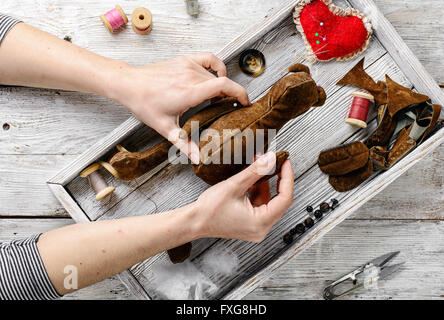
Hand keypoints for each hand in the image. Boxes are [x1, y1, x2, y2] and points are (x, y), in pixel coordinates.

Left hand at [110, 53, 249, 163]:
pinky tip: (216, 75)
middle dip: (230, 95)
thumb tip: (198, 159)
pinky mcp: (184, 60)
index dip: (240, 93)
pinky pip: (209, 58)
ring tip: (217, 99)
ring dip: (222, 85)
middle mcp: (191, 76)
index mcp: (189, 93)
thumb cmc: (145, 104)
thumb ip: (185, 144)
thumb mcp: (166, 128)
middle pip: (222, 82)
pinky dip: (218, 65)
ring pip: (216, 74)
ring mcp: (188, 65)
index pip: (224, 85)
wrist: (129, 85)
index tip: (245, 102)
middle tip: (230, 108)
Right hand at [195, 152, 293, 242]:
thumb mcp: (234, 185)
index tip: (286, 162)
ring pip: (269, 201)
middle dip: (276, 179)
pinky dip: (257, 191)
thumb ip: (255, 171)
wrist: (194, 221)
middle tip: (276, 161)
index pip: (285, 198)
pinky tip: (252, 178)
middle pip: (279, 201)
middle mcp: (261, 229)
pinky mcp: (250, 224)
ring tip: (259, 165)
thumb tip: (271, 159)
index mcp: (261, 223)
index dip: (287, 178)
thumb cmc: (209, 209)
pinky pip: (260, 205)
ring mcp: (256, 228)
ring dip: (265, 183)